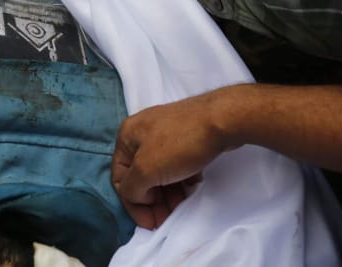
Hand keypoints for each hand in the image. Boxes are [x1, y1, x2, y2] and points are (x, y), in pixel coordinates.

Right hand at [111, 90, 235, 228]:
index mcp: (127, 137)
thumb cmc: (179, 143)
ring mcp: (165, 133)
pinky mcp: (185, 137)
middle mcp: (142, 133)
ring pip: (160, 172)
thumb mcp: (146, 170)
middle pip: (141, 176)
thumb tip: (135, 196)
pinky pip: (176, 165)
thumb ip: (132, 188)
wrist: (221, 120)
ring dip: (167, 194)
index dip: (133, 204)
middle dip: (152, 201)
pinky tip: (192, 188)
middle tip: (166, 219)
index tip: (151, 222)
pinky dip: (180, 180)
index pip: (120, 178)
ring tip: (180, 207)